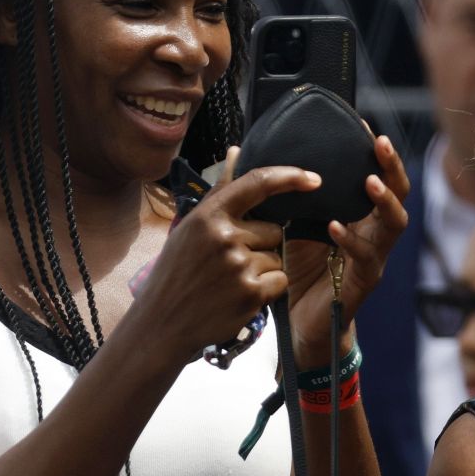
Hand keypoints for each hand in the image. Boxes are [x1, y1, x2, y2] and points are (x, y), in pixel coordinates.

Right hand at [133, 163, 321, 361]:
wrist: (161, 324)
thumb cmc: (176, 273)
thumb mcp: (190, 229)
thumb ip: (220, 192)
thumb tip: (237, 151)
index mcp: (208, 216)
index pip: (257, 183)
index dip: (289, 177)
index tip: (313, 179)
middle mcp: (224, 237)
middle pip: (274, 231)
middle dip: (261, 246)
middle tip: (228, 265)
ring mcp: (238, 266)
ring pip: (277, 258)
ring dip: (262, 271)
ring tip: (228, 284)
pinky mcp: (250, 293)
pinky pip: (280, 281)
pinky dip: (267, 291)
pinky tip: (238, 298)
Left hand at [278, 132, 410, 365]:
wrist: (298, 323)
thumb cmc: (298, 271)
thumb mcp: (286, 224)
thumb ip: (276, 194)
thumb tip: (241, 154)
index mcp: (359, 217)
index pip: (376, 178)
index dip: (374, 154)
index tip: (364, 125)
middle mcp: (372, 234)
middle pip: (398, 195)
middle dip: (392, 168)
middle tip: (380, 144)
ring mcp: (373, 259)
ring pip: (394, 225)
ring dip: (384, 201)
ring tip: (370, 182)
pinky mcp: (363, 284)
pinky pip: (366, 259)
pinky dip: (351, 241)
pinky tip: (335, 227)